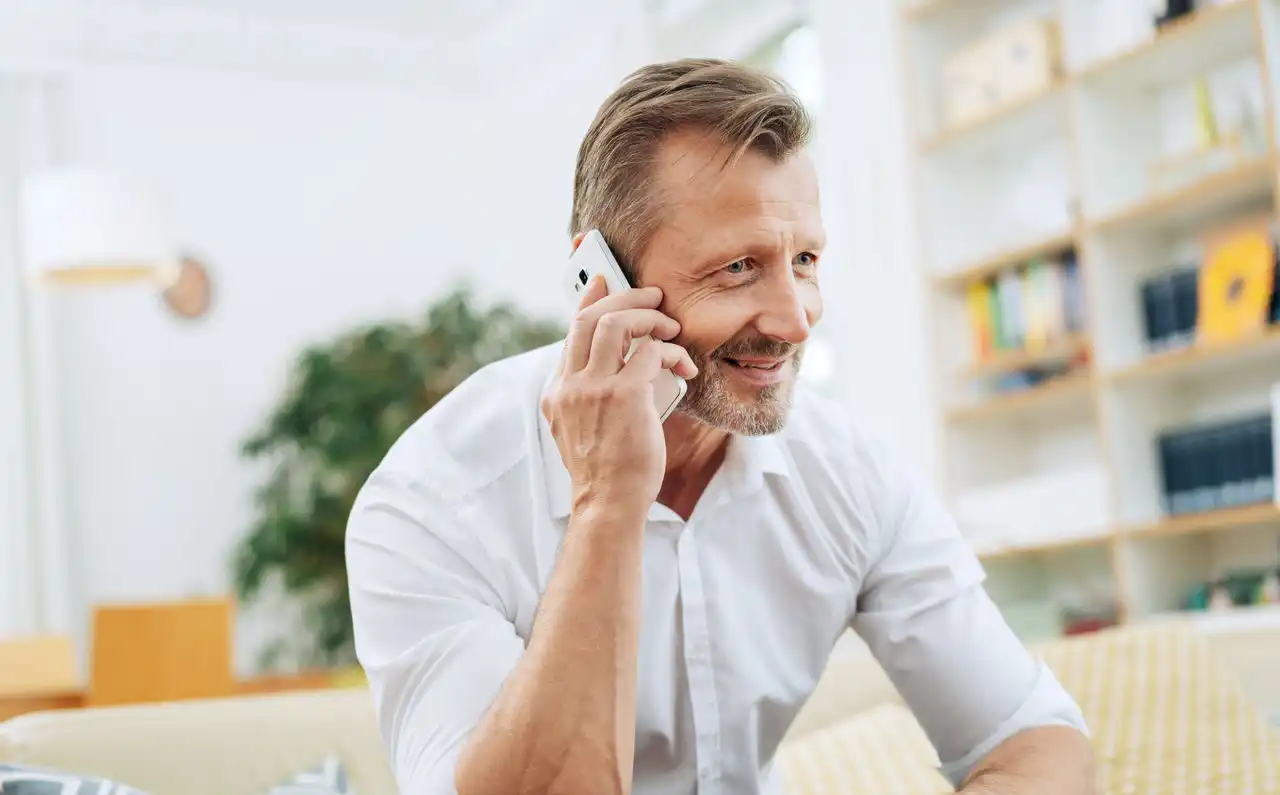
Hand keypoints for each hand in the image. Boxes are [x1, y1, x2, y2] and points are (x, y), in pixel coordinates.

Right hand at [541, 275, 697, 515]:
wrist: (607, 505)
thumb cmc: (606, 474)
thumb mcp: (581, 431)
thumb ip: (589, 398)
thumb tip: (619, 369)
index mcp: (557, 392)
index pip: (571, 332)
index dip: (589, 301)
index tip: (603, 282)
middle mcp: (569, 385)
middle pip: (591, 317)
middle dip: (624, 297)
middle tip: (651, 296)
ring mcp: (593, 388)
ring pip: (617, 323)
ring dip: (649, 316)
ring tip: (669, 325)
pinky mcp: (623, 396)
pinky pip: (650, 351)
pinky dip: (671, 350)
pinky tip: (683, 362)